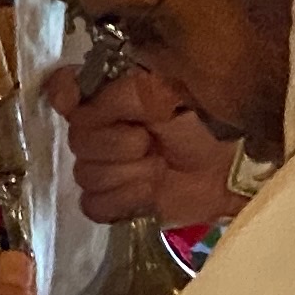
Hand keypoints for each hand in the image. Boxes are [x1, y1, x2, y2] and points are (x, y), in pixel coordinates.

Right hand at [45, 58, 245, 232]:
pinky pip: (94, 205)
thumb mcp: (166, 94)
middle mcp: (103, 129)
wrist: (230, 171)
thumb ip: (120, 93)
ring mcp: (107, 166)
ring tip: (158, 167)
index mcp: (112, 96)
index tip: (74, 102)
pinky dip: (124, 200)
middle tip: (151, 142)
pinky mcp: (116, 201)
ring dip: (128, 174)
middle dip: (117, 145)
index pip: (65, 89)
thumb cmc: (204, 124)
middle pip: (78, 141)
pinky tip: (149, 192)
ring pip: (86, 175)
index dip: (64, 95)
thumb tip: (79, 105)